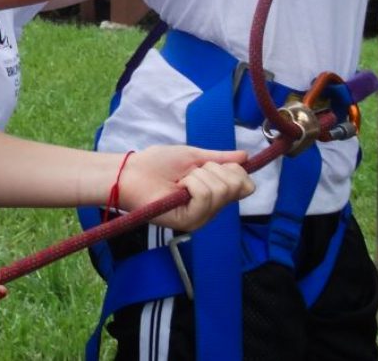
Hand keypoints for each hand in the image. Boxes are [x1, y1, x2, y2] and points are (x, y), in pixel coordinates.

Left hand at [111, 146, 252, 230]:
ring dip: (198, 175)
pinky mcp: (190, 222)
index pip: (246, 186)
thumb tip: (245, 155)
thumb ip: (219, 159)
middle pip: (237, 186)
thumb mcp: (193, 156)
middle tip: (190, 173)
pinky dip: (191, 183)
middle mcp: (212, 209)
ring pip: (221, 189)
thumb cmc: (156, 163)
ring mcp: (202, 217)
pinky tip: (177, 188)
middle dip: (213, 169)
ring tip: (180, 181)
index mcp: (214, 194)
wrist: (131, 172)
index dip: (236, 170)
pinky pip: (205, 195)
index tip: (213, 164)